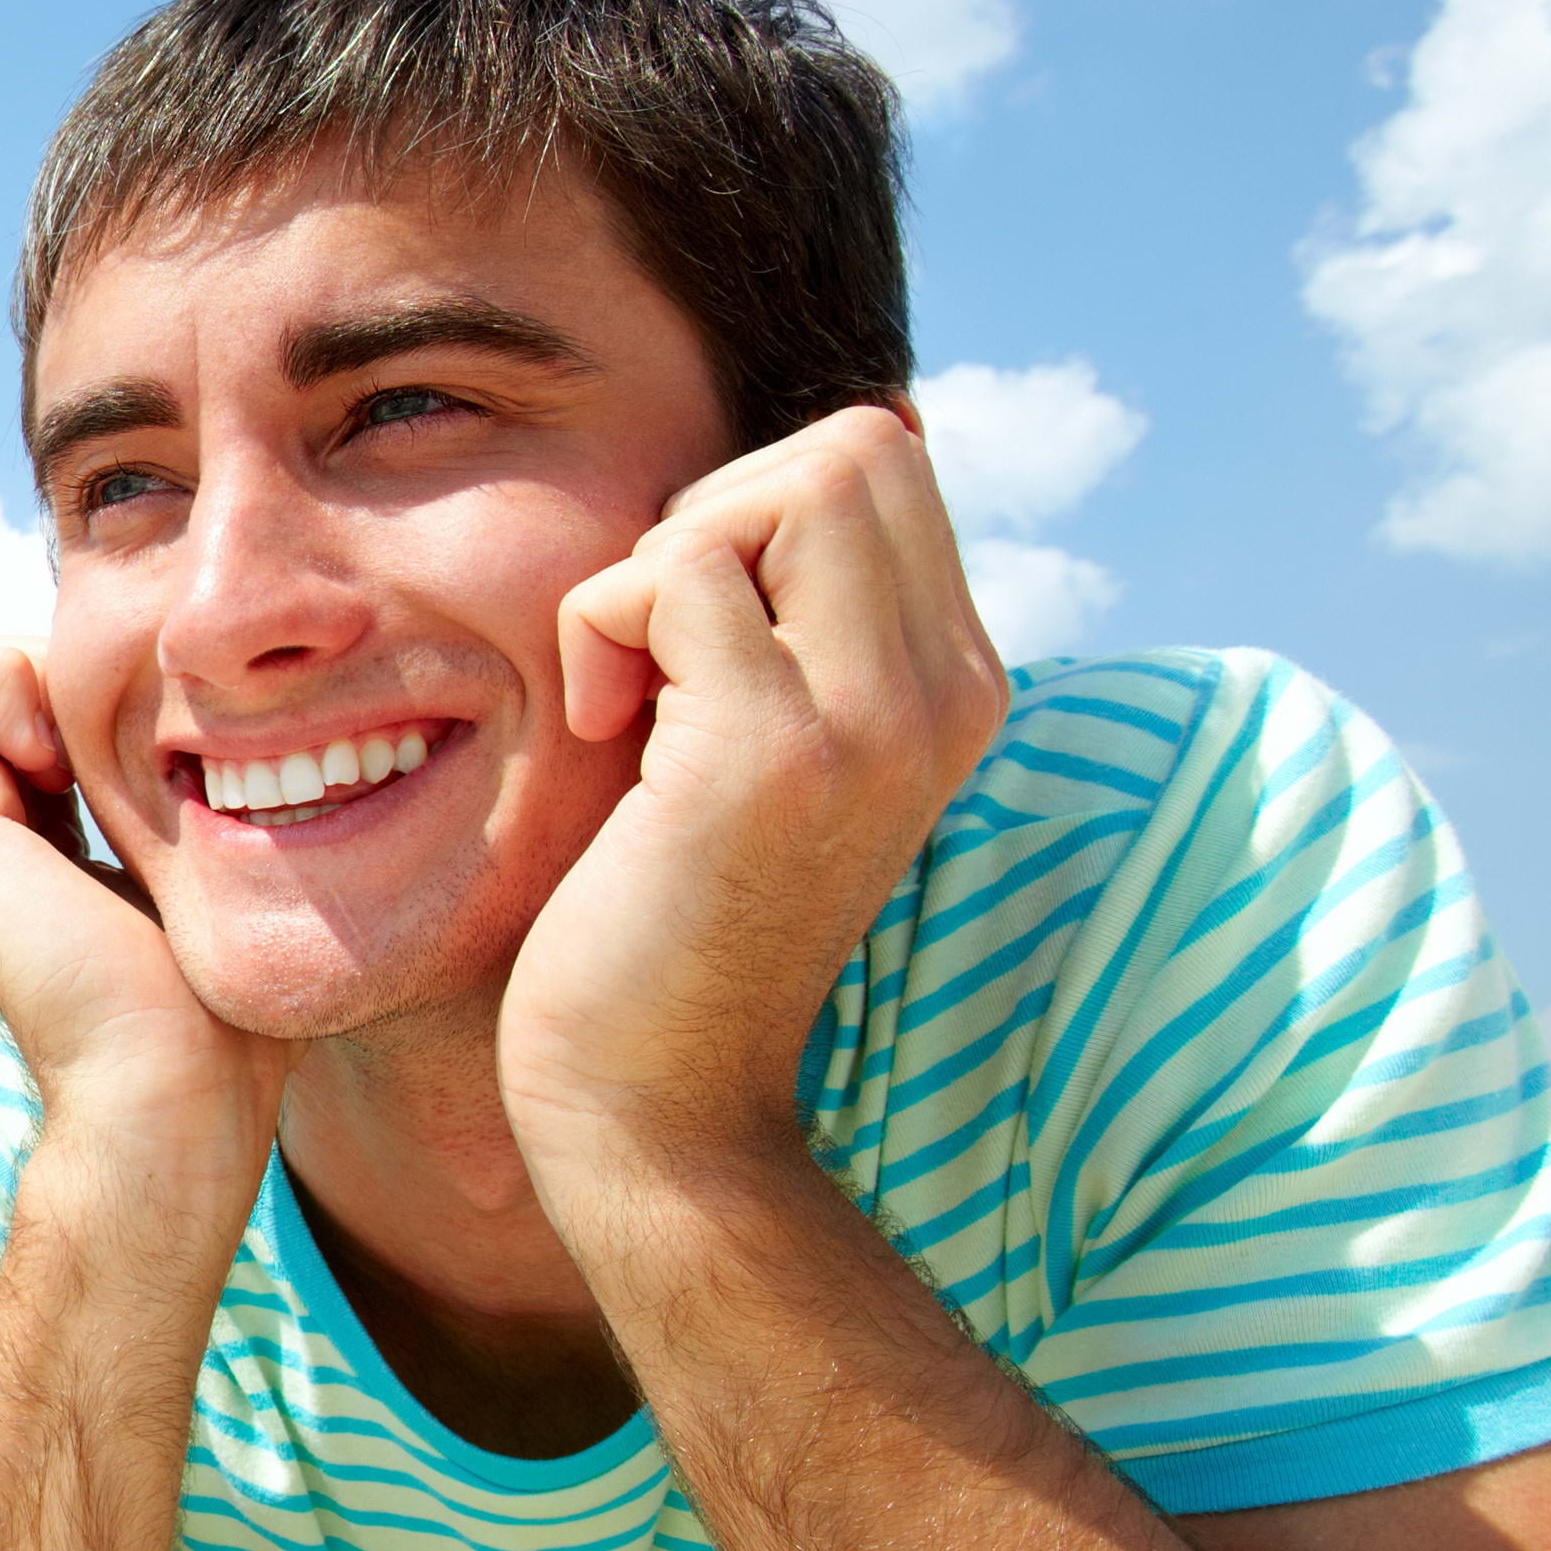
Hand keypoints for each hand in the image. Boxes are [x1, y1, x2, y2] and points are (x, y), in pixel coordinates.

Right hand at [0, 633, 291, 1154]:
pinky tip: (59, 741)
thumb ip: (209, 818)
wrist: (173, 1087)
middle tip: (128, 729)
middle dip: (68, 663)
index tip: (166, 734)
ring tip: (84, 737)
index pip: (45, 705)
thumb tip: (267, 748)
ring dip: (28, 662)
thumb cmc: (227, 1010)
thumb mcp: (222, 878)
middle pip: (1, 677)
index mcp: (48, 843)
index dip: (100, 681)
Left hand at [501, 405, 1006, 1164]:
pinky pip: (679, 572)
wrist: (654, 1105)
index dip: (752, 507)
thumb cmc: (657, 916)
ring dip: (662, 564)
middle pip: (856, 444)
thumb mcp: (749, 740)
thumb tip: (779, 466)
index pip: (886, 461)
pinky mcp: (775, 753)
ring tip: (632, 695)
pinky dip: (601, 624)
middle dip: (716, 511)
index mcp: (954, 685)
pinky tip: (597, 732)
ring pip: (787, 482)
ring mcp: (877, 720)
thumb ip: (785, 617)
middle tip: (655, 650)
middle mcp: (948, 694)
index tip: (690, 638)